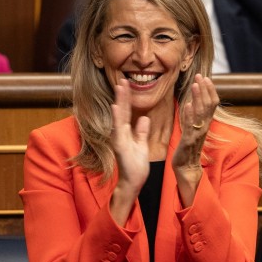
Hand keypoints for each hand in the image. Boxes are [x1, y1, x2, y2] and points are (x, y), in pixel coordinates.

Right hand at [109, 77, 149, 223]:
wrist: (133, 182)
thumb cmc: (136, 166)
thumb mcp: (142, 144)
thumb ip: (141, 131)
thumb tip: (144, 118)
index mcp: (126, 132)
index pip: (127, 112)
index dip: (127, 98)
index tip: (127, 84)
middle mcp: (120, 133)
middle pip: (122, 111)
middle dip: (122, 95)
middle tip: (122, 79)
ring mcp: (118, 139)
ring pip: (119, 117)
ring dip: (119, 101)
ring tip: (120, 87)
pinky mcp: (119, 145)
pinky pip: (118, 129)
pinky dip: (117, 118)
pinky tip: (116, 106)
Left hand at [173, 74, 218, 205]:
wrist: (186, 168)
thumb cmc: (188, 148)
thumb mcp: (192, 129)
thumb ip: (194, 116)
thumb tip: (193, 101)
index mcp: (205, 124)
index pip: (212, 104)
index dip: (210, 91)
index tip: (205, 78)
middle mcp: (203, 128)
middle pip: (208, 106)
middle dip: (205, 90)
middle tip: (200, 76)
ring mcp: (197, 134)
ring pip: (201, 114)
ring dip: (198, 98)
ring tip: (195, 85)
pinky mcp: (188, 142)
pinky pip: (190, 127)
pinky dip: (189, 115)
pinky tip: (187, 105)